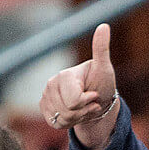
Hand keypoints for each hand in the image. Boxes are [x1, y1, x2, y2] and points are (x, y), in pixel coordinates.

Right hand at [40, 23, 118, 149]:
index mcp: (64, 75)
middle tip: (90, 102)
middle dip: (84, 111)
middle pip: (68, 112)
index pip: (74, 101)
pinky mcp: (44, 108)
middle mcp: (51, 84)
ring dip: (78, 118)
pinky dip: (69, 123)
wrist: (95, 99)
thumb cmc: (101, 82)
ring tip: (83, 107)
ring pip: (62, 120)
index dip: (88, 101)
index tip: (94, 93)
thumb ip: (101, 49)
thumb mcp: (104, 67)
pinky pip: (56, 124)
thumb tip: (103, 25)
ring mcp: (45, 97)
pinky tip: (75, 113)